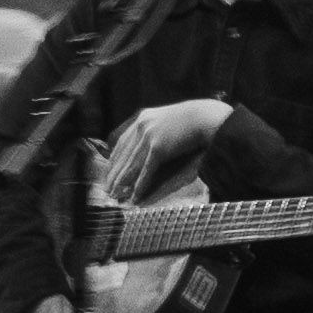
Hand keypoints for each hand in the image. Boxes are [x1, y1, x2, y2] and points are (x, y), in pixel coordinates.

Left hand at [106, 98, 232, 185]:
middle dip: (113, 174)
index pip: (121, 142)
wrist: (205, 117)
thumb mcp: (165, 119)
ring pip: (131, 164)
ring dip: (122, 182)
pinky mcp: (159, 147)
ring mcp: (149, 136)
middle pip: (122, 155)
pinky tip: (135, 195)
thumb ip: (153, 128)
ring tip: (116, 195)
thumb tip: (145, 145)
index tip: (108, 172)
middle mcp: (142, 126)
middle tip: (107, 189)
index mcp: (141, 118)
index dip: (113, 160)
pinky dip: (140, 184)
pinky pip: (146, 170)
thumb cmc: (190, 119)